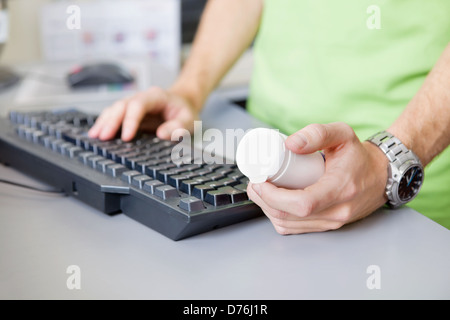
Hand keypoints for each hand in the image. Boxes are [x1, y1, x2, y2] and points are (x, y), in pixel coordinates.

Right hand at [88, 86, 198, 140]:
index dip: (130, 120)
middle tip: (104, 137)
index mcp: (156, 96)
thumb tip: (162, 134)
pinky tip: (96, 133)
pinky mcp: (129, 113)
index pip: (138, 105)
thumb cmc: (185, 111)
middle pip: (122, 106)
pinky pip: (114, 115)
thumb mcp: (189, 119)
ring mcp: (133, 104)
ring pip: (114, 109)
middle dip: (111, 121)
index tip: (127, 137)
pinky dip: (104, 123)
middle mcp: (141, 98)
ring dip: (104, 122)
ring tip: (95, 136)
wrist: (183, 103)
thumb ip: (178, 126)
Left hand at [247, 122, 388, 234]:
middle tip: (255, 182)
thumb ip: (316, 133)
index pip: (302, 204)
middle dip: (264, 200)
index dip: (273, 196)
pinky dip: (278, 216)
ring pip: (288, 225)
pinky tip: (273, 202)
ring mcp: (332, 222)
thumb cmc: (359, 156)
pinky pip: (294, 229)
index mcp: (341, 189)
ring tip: (261, 189)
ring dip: (267, 209)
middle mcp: (337, 212)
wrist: (380, 176)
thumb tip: (289, 144)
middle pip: (289, 216)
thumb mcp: (341, 134)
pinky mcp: (326, 226)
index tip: (260, 180)